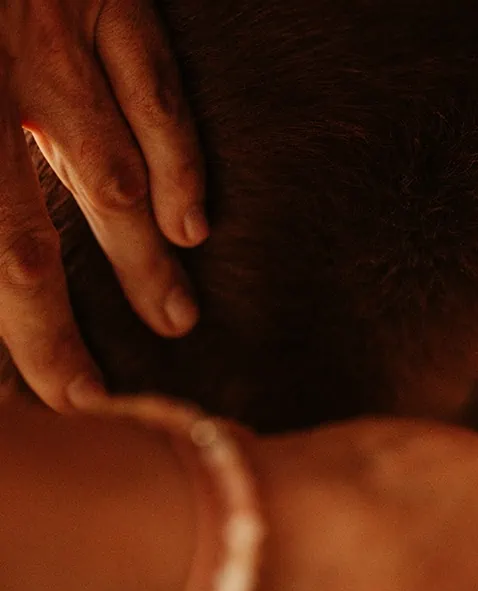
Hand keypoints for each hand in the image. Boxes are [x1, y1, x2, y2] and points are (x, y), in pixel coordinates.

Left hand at [0, 0, 205, 410]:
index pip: (3, 253)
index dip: (33, 339)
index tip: (69, 401)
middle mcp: (10, 84)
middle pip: (53, 233)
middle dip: (79, 322)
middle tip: (104, 392)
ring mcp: (63, 39)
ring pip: (118, 174)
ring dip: (144, 258)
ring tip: (175, 319)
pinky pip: (154, 88)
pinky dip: (180, 157)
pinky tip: (195, 217)